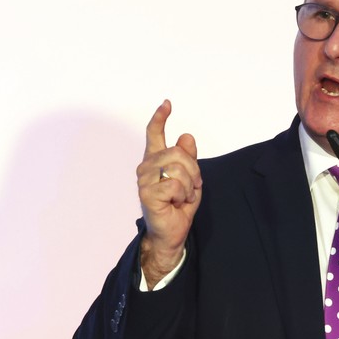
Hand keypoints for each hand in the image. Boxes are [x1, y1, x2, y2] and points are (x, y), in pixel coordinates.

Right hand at [136, 100, 201, 288]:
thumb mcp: (190, 178)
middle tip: (191, 188)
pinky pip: (176, 184)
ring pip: (179, 168)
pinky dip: (183, 196)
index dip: (160, 118)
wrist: (171, 233)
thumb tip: (186, 137)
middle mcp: (146, 167)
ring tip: (182, 197)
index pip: (154, 134)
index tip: (167, 104)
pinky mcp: (147, 193)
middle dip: (194, 170)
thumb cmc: (178, 206)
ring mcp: (144, 180)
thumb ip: (188, 158)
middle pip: (178, 152)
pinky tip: (176, 204)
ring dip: (189, 186)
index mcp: (155, 160)